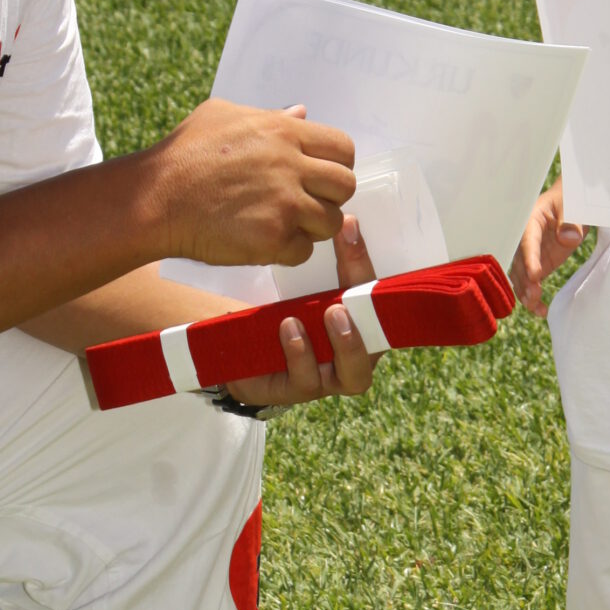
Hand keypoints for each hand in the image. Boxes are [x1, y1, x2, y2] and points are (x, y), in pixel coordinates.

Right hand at [152, 99, 355, 267]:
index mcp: (284, 133)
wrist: (154, 198)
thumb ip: (269, 116)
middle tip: (304, 202)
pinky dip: (288, 250)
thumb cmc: (182, 154)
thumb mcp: (223, 115)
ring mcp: (284, 205)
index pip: (343, 148)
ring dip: (311, 226)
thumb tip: (301, 113)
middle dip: (329, 196)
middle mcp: (291, 166)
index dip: (336, 163)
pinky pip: (304, 250)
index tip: (318, 175)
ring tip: (282, 223)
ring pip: (330, 222)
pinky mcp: (272, 239)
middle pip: (345, 186)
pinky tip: (264, 239)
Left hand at [226, 215, 379, 409]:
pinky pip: (306, 381)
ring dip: (344, 344)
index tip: (348, 227)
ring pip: (353, 376)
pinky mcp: (295, 391)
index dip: (365, 265)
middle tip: (349, 301)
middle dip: (371, 321)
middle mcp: (351, 357)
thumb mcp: (301, 289)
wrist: (233, 349)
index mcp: (359, 328)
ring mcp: (326, 378)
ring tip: (325, 313)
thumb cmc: (278, 314)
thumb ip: (326, 267)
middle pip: (376, 349)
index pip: (376, 300)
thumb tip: (343, 219)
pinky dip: (301, 354)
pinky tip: (289, 328)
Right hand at [512, 185, 586, 316]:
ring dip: (526, 293)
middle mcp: (525, 240)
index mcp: (530, 221)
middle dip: (524, 281)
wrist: (570, 203)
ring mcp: (530, 254)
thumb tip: (568, 238)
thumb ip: (571, 221)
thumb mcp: (574, 205)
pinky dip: (533, 298)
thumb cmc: (570, 200)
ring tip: (536, 307)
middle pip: (519, 262)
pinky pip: (530, 283)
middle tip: (534, 295)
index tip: (535, 276)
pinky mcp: (537, 265)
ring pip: (521, 276)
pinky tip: (541, 311)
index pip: (528, 241)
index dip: (530, 259)